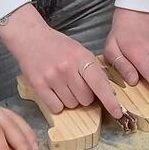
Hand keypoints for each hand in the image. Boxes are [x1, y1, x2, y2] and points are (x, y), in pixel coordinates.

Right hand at [0, 5, 124, 119]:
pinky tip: (54, 90)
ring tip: (63, 84)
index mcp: (81, 57)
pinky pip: (56, 107)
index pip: (99, 83)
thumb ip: (93, 69)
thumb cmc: (58, 45)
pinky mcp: (38, 86)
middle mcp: (67, 68)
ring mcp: (52, 77)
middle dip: (84, 96)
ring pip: (72, 104)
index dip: (110, 100)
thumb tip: (108, 92)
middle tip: (76, 84)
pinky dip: (57, 104)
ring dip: (70, 99)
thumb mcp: (80, 51)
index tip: (117, 112)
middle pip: (86, 99)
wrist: (30, 37)